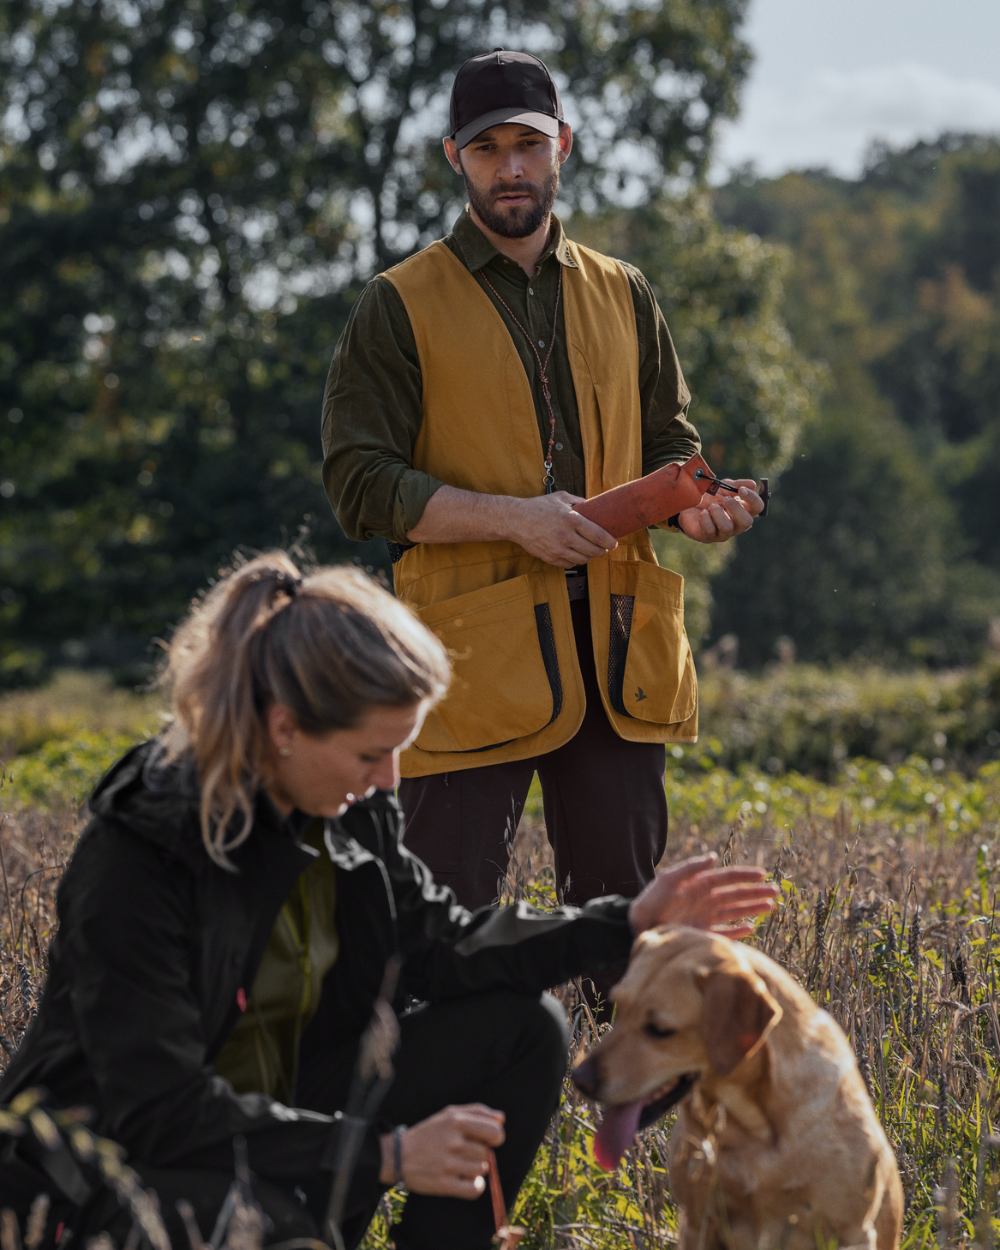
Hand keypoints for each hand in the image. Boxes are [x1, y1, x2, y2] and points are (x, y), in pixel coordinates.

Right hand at [380, 1104, 504, 1197]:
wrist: (399, 1155)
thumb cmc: (429, 1133)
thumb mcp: (449, 1114)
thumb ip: (477, 1112)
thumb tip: (501, 1119)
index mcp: (456, 1121)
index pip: (494, 1131)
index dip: (496, 1137)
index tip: (489, 1139)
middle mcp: (453, 1142)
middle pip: (486, 1152)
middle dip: (480, 1153)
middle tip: (466, 1152)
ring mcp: (448, 1164)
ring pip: (481, 1170)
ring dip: (475, 1169)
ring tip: (461, 1165)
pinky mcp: (444, 1184)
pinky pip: (474, 1189)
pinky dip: (475, 1187)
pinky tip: (466, 1181)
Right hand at [507, 492, 616, 567]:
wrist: (516, 520)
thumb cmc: (538, 507)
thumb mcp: (561, 497)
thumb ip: (579, 501)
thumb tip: (594, 506)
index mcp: (571, 520)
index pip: (598, 535)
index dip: (609, 542)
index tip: (613, 543)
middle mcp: (566, 536)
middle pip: (593, 551)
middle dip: (602, 551)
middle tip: (603, 548)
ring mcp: (557, 549)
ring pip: (582, 560)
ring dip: (589, 556)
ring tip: (590, 551)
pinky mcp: (550, 558)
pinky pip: (569, 564)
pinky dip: (575, 561)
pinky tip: (575, 554)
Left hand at [628, 853, 777, 937]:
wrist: (636, 928)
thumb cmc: (649, 903)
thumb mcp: (667, 882)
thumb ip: (689, 868)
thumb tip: (713, 856)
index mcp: (698, 885)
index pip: (726, 878)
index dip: (744, 876)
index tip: (762, 875)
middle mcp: (704, 901)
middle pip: (735, 895)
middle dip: (755, 893)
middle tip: (775, 892)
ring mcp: (704, 918)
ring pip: (734, 912)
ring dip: (752, 909)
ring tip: (771, 906)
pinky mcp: (701, 936)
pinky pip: (724, 933)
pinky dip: (737, 931)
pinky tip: (751, 927)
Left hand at [676, 479, 762, 543]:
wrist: (689, 504)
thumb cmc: (710, 497)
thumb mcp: (723, 487)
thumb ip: (736, 485)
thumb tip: (752, 485)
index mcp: (744, 510)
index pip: (758, 507)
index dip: (752, 498)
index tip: (741, 490)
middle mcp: (736, 524)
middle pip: (747, 522)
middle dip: (736, 509)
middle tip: (726, 500)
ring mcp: (723, 532)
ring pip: (727, 528)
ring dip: (719, 514)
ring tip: (711, 506)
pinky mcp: (708, 537)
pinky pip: (710, 530)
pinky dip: (706, 519)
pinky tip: (703, 512)